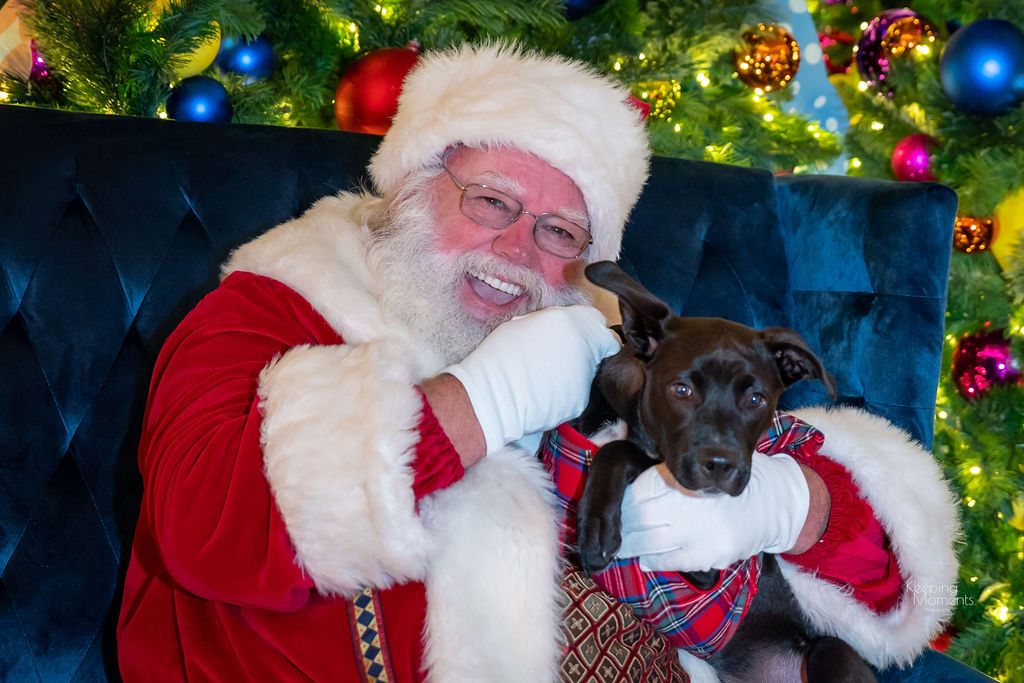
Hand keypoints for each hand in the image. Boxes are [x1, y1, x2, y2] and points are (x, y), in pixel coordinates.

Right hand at [443, 305, 618, 454]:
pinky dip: (567, 396)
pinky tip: (545, 395)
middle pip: (598, 348)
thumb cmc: (498, 358)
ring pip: (590, 373)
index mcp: (569, 320)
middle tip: (562, 360)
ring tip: (547, 379)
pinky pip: (578, 395)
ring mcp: (585, 375)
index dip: (590, 331)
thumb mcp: (523, 325)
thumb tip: (559, 330)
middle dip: (586, 353)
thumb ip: (551, 325)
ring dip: (576, 375)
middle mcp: (584, 345)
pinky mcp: (580, 400)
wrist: (492, 395)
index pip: (597, 322)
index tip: (581, 338)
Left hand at [615, 454, 810, 571]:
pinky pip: (672, 561)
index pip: (638, 494)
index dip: (621, 506)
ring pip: (651, 543)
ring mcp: (702, 529)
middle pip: (640, 519)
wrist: (770, 503)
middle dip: (624, 530)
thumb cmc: (722, 485)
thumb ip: (662, 482)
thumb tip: (622, 500)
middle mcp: (690, 501)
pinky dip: (653, 561)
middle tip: (609, 537)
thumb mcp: (694, 472)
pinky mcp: (713, 553)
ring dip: (632, 548)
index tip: (611, 513)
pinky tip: (645, 559)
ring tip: (620, 550)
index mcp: (683, 477)